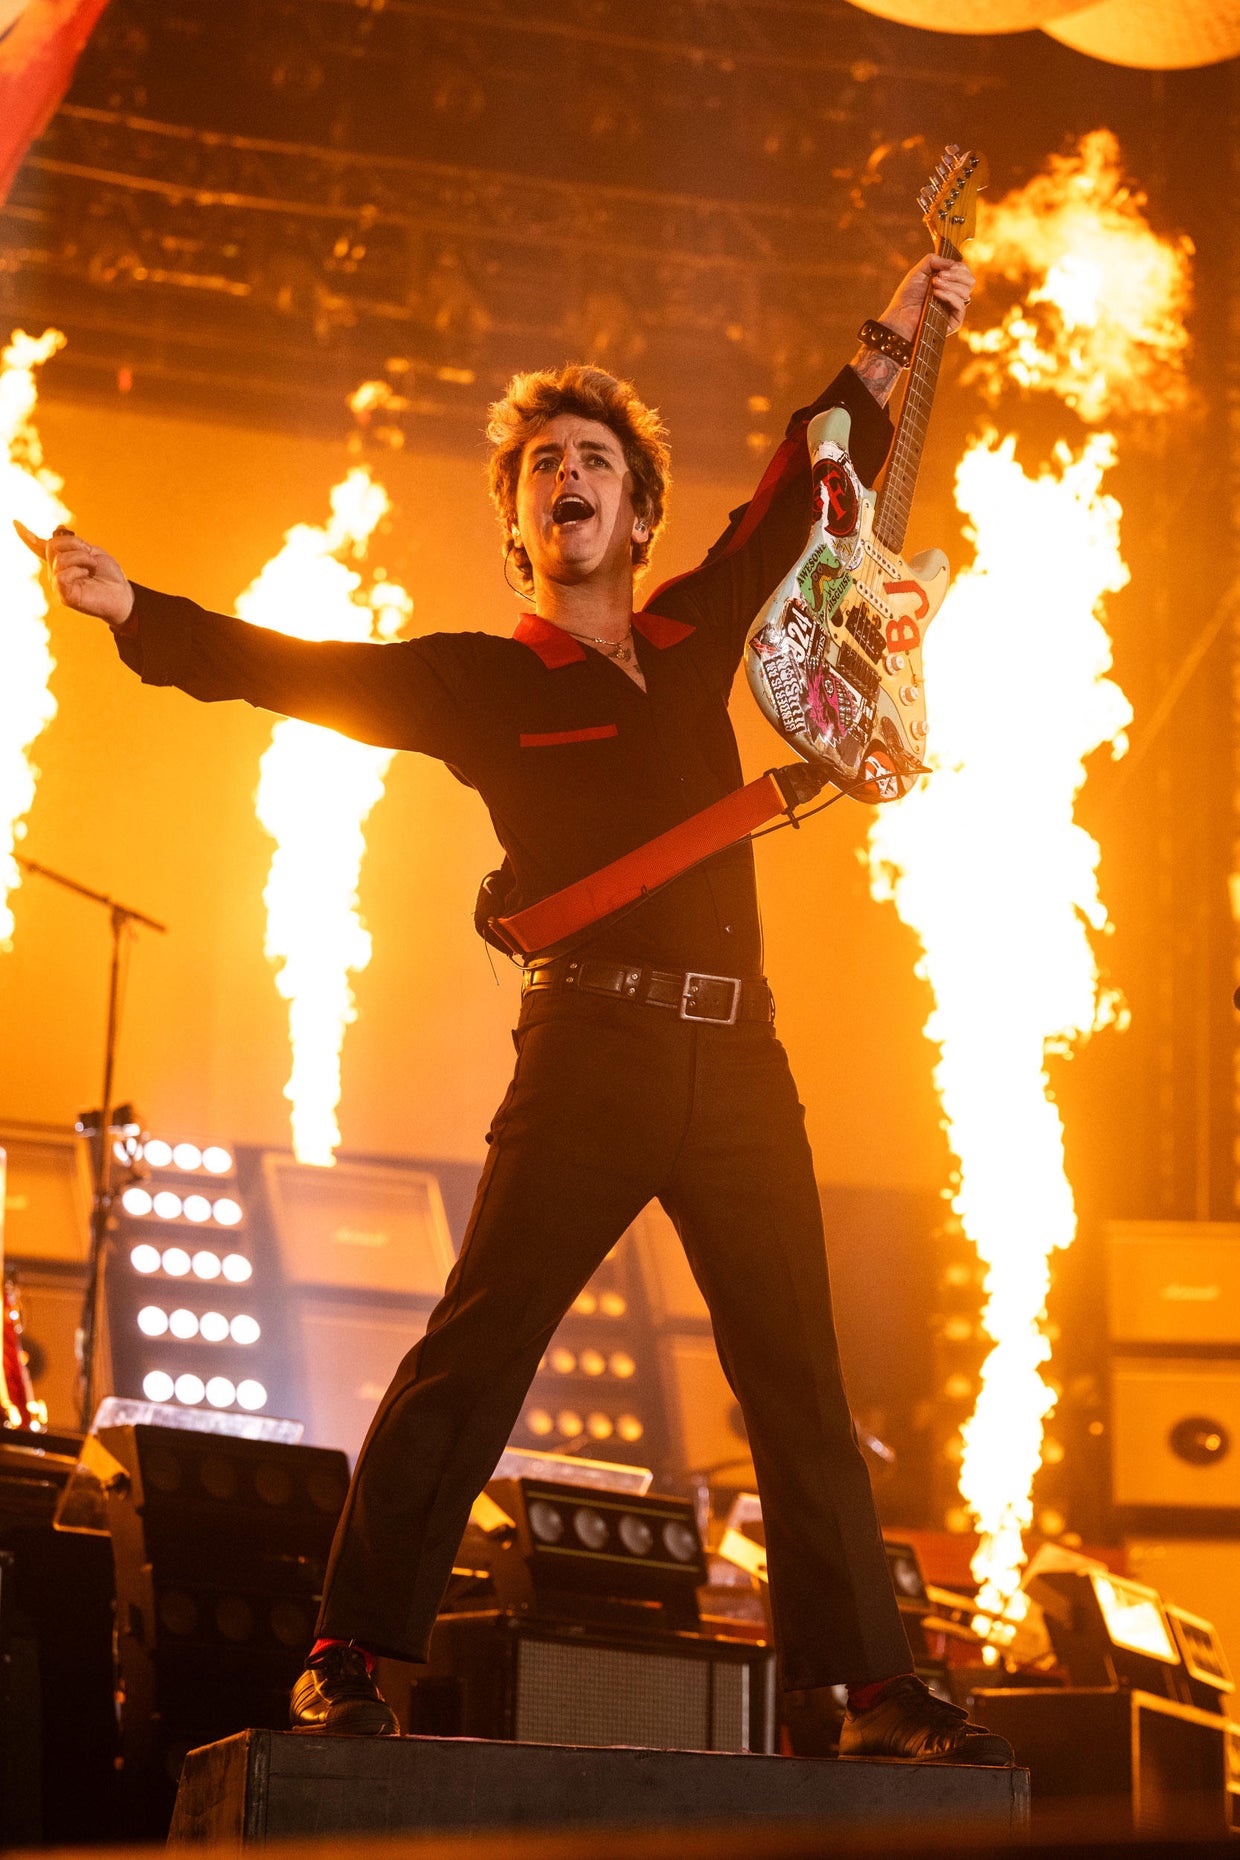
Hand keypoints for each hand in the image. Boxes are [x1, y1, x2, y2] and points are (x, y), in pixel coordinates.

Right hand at [13, 521, 134, 626]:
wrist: (123, 594)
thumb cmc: (109, 575)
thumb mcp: (91, 552)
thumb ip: (73, 543)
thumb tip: (56, 528)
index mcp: (62, 561)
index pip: (40, 547)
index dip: (27, 535)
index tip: (15, 522)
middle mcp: (56, 572)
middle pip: (52, 546)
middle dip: (74, 544)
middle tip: (90, 554)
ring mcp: (59, 584)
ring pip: (59, 559)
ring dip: (81, 557)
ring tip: (92, 567)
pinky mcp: (64, 595)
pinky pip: (61, 575)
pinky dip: (77, 570)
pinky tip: (87, 575)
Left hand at [876, 254, 975, 341]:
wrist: (899, 316)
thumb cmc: (907, 296)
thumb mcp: (918, 272)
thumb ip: (933, 260)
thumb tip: (952, 262)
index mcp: (949, 284)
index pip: (965, 273)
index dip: (959, 267)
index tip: (945, 268)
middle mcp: (954, 296)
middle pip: (970, 281)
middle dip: (957, 274)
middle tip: (940, 275)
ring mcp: (955, 309)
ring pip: (966, 292)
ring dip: (950, 285)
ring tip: (934, 285)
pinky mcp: (954, 322)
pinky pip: (960, 306)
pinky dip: (949, 296)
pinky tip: (936, 294)